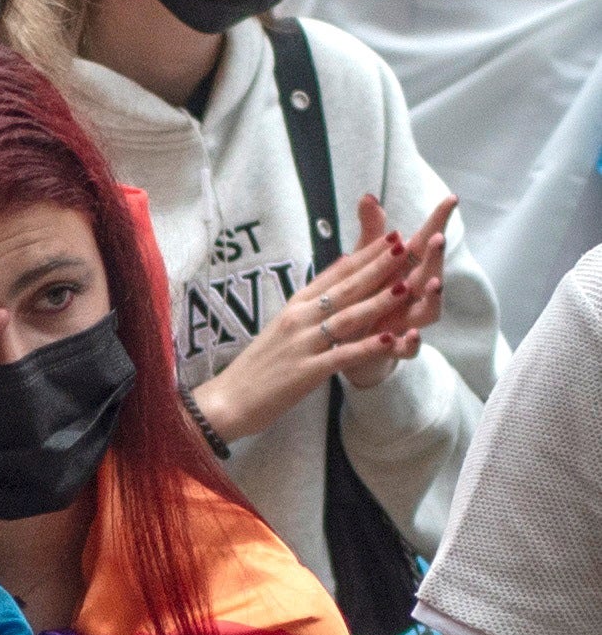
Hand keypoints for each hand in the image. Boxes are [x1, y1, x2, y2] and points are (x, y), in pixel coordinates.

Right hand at [191, 196, 445, 440]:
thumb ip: (312, 301)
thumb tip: (339, 270)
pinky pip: (343, 356)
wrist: (228, 398)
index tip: (390, 236)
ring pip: (347, 318)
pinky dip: (368, 347)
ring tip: (406, 287)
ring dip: (378, 302)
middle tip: (405, 245)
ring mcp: (302, 344)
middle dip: (377, 267)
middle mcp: (298, 319)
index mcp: (295, 306)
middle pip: (345, 289)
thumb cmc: (259, 363)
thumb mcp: (283, 324)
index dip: (365, 255)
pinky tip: (391, 340)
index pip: (335, 274)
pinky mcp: (306, 372)